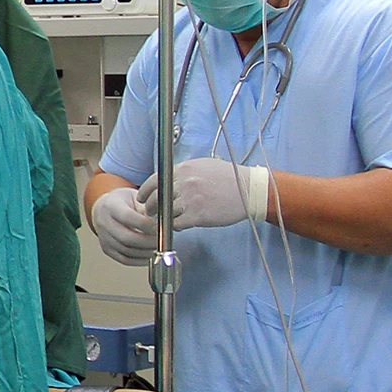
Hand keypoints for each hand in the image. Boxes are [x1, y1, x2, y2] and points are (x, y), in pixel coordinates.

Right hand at [91, 187, 156, 265]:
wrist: (104, 209)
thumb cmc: (122, 202)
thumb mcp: (134, 197)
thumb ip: (147, 208)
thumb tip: (163, 223)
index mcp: (110, 206)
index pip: (128, 217)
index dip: (146, 224)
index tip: (159, 227)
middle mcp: (104, 223)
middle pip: (126, 237)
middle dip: (148, 241)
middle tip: (161, 240)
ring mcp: (104, 238)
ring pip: (127, 251)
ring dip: (146, 252)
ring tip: (158, 247)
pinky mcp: (107, 249)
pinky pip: (125, 259)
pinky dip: (140, 260)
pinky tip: (150, 255)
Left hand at [138, 157, 269, 229]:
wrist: (250, 190)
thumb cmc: (229, 177)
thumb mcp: (203, 166)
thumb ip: (184, 171)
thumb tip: (167, 178)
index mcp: (184, 169)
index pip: (154, 180)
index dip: (145, 191)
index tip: (141, 198)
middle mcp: (185, 182)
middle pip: (156, 198)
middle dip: (150, 207)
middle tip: (150, 212)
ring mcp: (191, 199)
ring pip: (165, 212)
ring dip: (163, 218)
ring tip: (164, 220)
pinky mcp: (199, 215)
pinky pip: (177, 223)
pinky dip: (176, 226)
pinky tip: (181, 224)